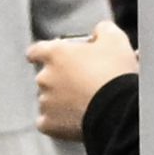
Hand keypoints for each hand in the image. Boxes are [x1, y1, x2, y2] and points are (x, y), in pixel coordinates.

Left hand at [28, 25, 137, 139]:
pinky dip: (58, 123)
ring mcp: (45, 102)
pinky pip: (48, 122)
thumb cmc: (115, 73)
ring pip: (48, 101)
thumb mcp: (115, 40)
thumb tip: (99, 31)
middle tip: (83, 84)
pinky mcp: (49, 124)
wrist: (118, 110)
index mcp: (55, 53)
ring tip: (86, 104)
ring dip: (61, 102)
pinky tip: (73, 121)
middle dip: (61, 80)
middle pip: (46, 77)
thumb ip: (103, 30)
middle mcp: (45, 77)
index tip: (47, 58)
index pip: (36, 51)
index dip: (41, 54)